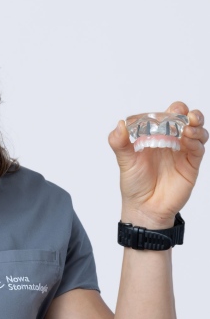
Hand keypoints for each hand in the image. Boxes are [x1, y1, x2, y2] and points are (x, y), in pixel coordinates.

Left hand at [108, 102, 207, 227]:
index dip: (166, 111)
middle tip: (183, 113)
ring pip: (196, 131)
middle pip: (183, 119)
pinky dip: (197, 140)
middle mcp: (169, 141)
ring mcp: (181, 152)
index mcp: (153, 137)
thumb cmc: (134, 184)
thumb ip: (119, 143)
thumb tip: (119, 124)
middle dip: (185, 112)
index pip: (163, 117)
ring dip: (195, 124)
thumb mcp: (124, 161)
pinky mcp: (191, 164)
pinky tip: (190, 139)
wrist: (144, 207)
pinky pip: (198, 148)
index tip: (164, 111)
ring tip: (189, 126)